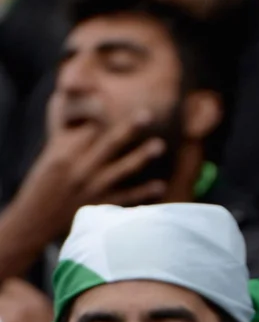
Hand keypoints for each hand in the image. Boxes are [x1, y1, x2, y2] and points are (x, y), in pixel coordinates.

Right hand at [4, 116, 167, 252]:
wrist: (35, 220)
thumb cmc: (47, 182)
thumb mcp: (52, 155)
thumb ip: (67, 133)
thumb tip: (83, 108)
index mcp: (65, 153)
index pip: (87, 129)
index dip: (102, 114)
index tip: (117, 101)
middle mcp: (79, 169)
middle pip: (107, 145)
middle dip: (128, 129)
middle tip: (148, 114)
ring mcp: (91, 189)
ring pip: (119, 170)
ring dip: (140, 157)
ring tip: (160, 145)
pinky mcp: (100, 208)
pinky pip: (125, 199)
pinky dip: (143, 193)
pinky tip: (161, 185)